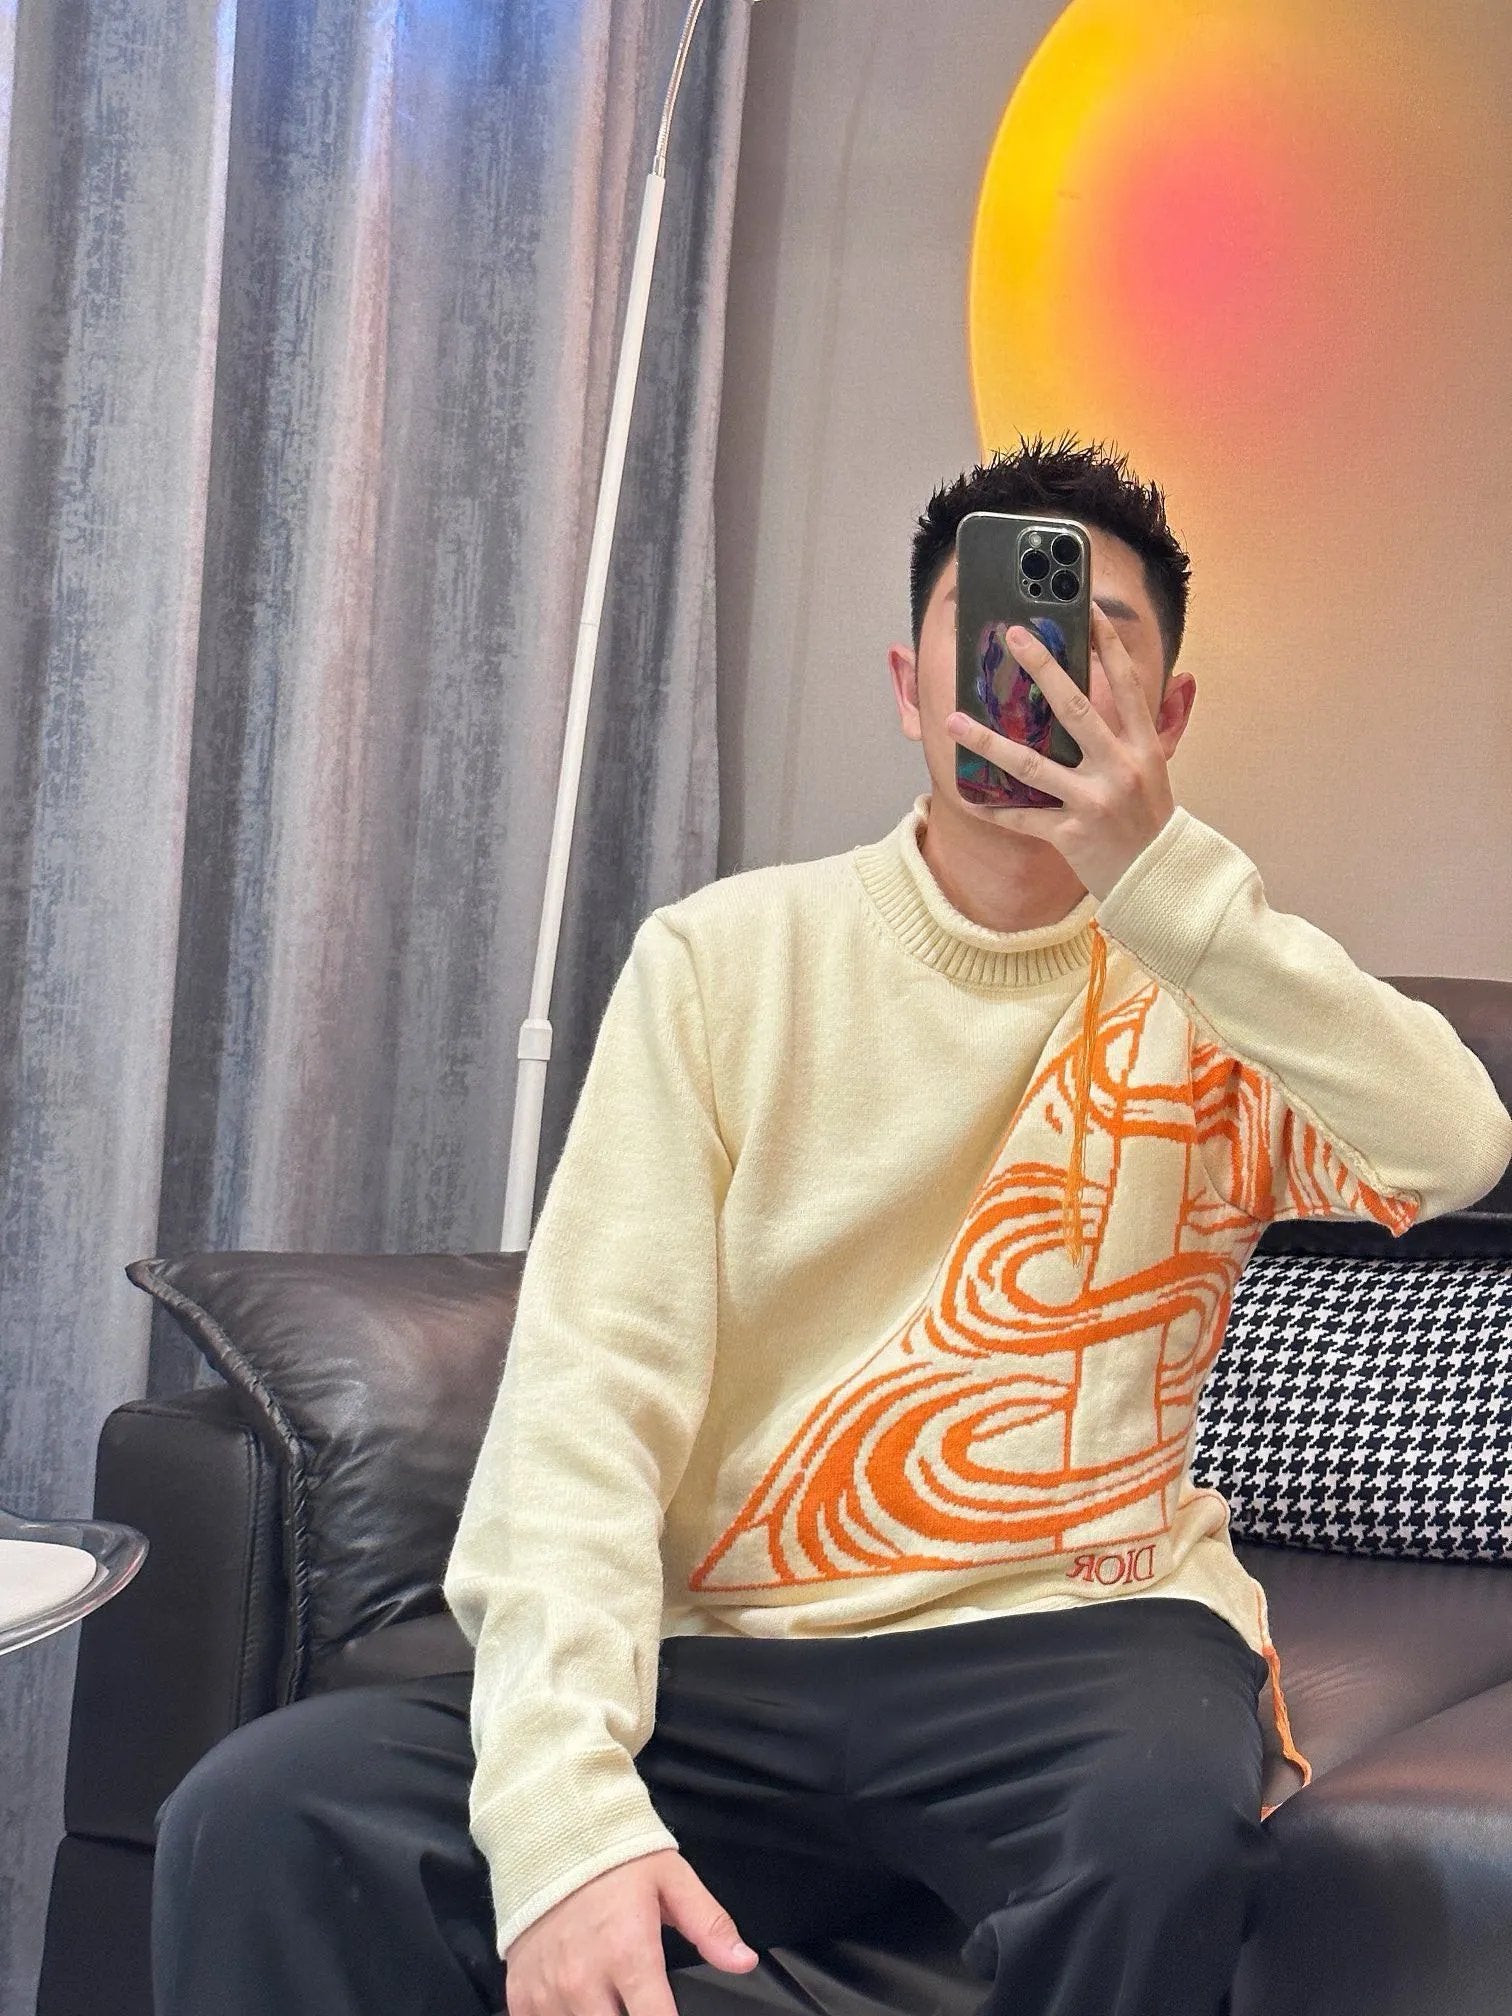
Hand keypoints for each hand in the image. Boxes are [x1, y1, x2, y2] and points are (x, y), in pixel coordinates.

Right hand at [503, 1847, 757, 2015]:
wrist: (548, 1833)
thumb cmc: (612, 1857)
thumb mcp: (671, 1879)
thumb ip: (708, 1925)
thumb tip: (743, 1960)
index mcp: (629, 1954)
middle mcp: (585, 1981)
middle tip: (639, 2000)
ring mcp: (548, 1991)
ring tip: (610, 1999)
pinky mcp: (521, 1994)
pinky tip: (575, 2003)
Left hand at [944, 604, 1176, 900]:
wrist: (1161, 883)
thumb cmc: (1149, 823)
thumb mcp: (1153, 771)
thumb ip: (1137, 732)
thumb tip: (1140, 687)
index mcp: (1143, 747)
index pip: (1125, 684)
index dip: (1108, 644)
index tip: (1087, 608)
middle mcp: (1120, 768)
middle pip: (1075, 708)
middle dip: (1043, 668)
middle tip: (1013, 636)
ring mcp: (1094, 802)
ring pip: (1031, 765)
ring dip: (987, 741)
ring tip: (952, 720)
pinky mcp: (1071, 836)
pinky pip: (1021, 819)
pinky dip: (991, 809)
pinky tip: (964, 796)